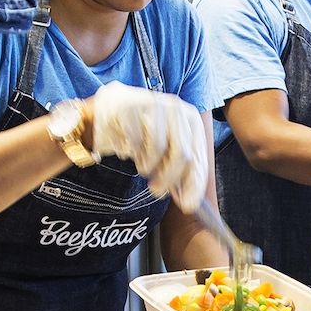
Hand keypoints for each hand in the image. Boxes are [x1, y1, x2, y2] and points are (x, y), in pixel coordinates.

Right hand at [88, 83, 208, 209]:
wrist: (112, 111)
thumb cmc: (144, 134)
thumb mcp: (168, 149)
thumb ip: (182, 172)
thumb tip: (190, 204)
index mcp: (192, 120)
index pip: (197, 158)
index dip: (193, 184)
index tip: (187, 205)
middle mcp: (177, 109)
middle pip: (181, 155)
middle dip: (168, 179)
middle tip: (156, 190)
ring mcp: (154, 105)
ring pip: (157, 149)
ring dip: (148, 166)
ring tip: (142, 166)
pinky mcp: (130, 107)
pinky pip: (135, 142)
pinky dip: (132, 153)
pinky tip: (130, 151)